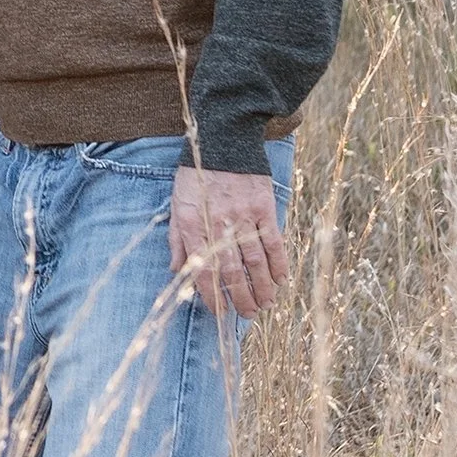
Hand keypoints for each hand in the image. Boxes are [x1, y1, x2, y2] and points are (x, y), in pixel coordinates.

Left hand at [169, 165, 290, 315]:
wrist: (222, 142)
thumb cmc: (196, 176)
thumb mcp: (177, 205)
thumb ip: (176, 239)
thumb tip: (175, 269)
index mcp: (192, 226)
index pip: (203, 270)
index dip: (212, 295)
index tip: (219, 312)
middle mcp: (217, 224)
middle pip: (232, 270)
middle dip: (241, 297)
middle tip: (249, 315)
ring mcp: (243, 216)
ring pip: (255, 260)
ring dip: (262, 286)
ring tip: (266, 304)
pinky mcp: (263, 207)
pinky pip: (273, 241)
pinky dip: (278, 262)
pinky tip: (281, 279)